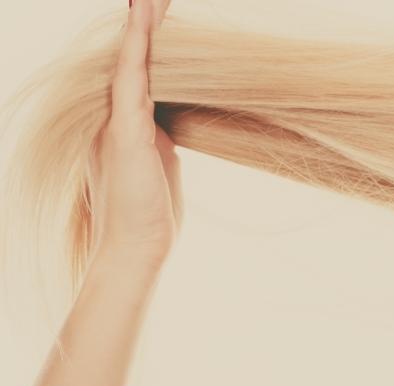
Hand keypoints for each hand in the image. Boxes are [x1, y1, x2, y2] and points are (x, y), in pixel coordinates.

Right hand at [89, 0, 179, 261]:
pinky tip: (143, 25)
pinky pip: (132, 82)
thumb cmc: (151, 213)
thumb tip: (172, 125)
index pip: (140, 72)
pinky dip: (137, 52)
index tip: (160, 11)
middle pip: (133, 59)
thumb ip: (161, 139)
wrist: (137, 248)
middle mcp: (115, 116)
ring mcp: (117, 123)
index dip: (149, 42)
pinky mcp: (127, 134)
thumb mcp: (159, 165)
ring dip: (142, 27)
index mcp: (126, 123)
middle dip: (145, 25)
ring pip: (131, 63)